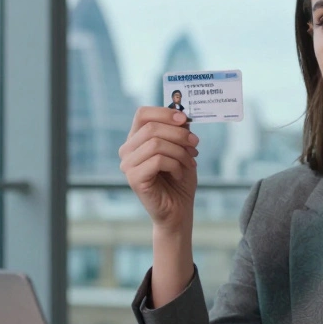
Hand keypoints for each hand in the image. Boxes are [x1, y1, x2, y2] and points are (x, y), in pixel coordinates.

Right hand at [119, 107, 199, 231]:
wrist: (178, 210)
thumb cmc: (179, 179)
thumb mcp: (182, 149)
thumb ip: (179, 131)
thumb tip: (182, 114)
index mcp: (136, 139)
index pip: (142, 114)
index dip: (164, 113)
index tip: (184, 119)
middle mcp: (127, 150)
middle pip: (151, 127)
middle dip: (179, 133)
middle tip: (195, 144)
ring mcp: (128, 165)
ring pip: (155, 143)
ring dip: (180, 151)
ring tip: (190, 162)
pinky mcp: (134, 179)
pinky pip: (157, 160)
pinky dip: (175, 165)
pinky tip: (179, 174)